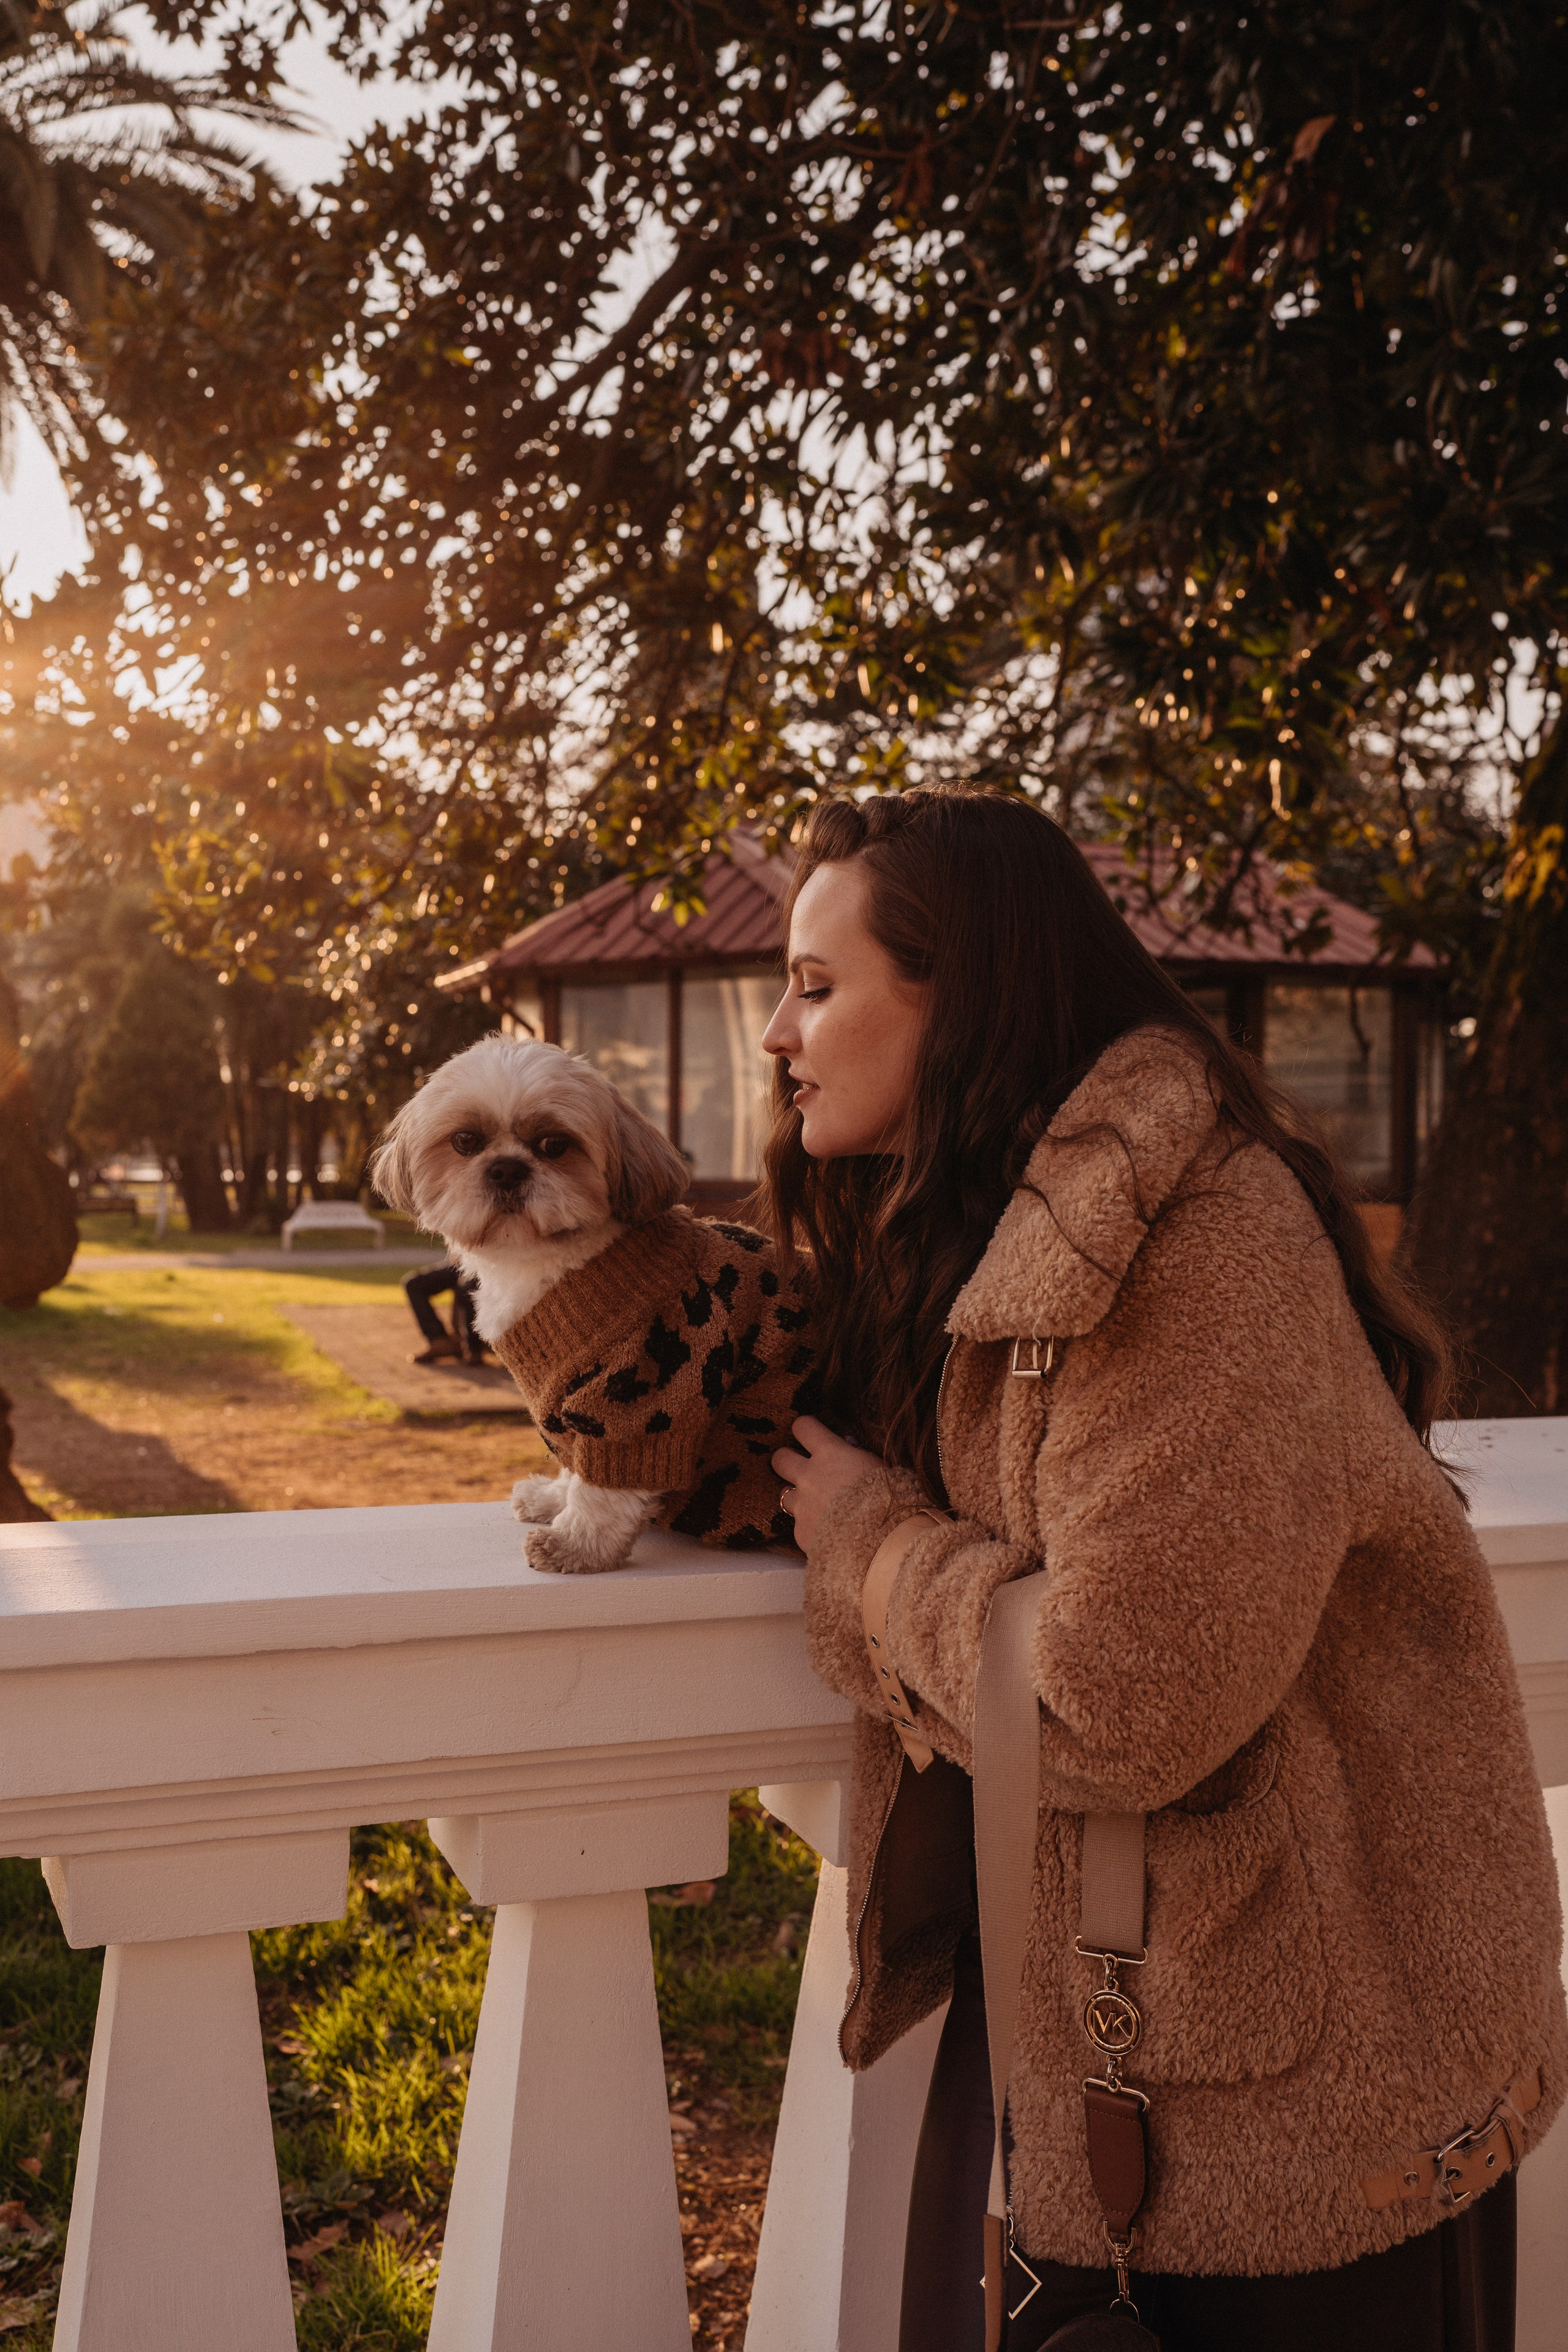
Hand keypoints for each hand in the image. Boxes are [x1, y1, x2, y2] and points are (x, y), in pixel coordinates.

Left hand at [771, 1415, 870, 1554]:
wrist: (883, 1544)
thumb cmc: (891, 1501)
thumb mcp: (880, 1467)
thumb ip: (857, 1454)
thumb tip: (846, 1443)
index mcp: (831, 1454)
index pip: (803, 1427)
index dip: (805, 1429)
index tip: (810, 1435)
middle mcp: (810, 1477)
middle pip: (780, 1458)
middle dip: (788, 1461)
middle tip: (802, 1469)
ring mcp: (802, 1506)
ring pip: (784, 1495)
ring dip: (799, 1498)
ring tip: (818, 1507)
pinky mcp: (800, 1533)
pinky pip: (799, 1526)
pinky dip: (810, 1528)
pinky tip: (829, 1534)